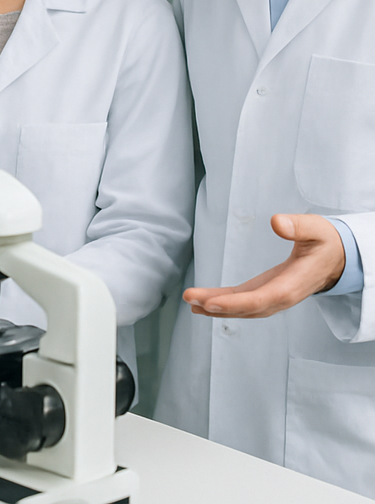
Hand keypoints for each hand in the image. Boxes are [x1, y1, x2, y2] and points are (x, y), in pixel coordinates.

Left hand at [185, 214, 346, 318]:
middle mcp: (282, 296)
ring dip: (217, 307)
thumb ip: (298, 226)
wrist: (338, 258)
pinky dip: (224, 303)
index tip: (212, 303)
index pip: (262, 298)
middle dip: (219, 306)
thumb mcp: (317, 229)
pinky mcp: (266, 291)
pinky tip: (205, 302)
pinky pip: (244, 300)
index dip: (237, 303)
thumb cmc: (326, 242)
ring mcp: (273, 296)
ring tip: (191, 302)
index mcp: (294, 284)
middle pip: (248, 306)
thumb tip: (276, 222)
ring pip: (244, 307)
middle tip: (191, 299)